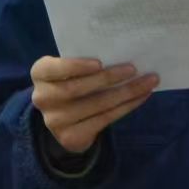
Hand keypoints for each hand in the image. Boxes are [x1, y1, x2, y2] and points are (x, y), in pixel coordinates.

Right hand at [31, 56, 158, 155]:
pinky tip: (141, 96)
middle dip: (108, 78)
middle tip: (133, 68)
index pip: (52, 69)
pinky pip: (104, 119)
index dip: (75, 66)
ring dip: (126, 93)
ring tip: (148, 82)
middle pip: (77, 89)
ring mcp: (55, 121)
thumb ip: (83, 62)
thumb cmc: (72, 82)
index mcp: (40, 74)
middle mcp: (43, 98)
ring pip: (96, 105)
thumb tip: (122, 52)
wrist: (64, 120)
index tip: (100, 62)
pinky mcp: (71, 137)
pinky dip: (127, 107)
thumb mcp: (70, 69)